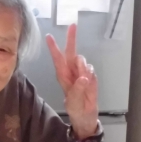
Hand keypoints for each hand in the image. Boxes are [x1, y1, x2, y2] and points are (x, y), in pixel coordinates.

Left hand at [47, 23, 98, 138]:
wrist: (86, 116)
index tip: (49, 36)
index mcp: (62, 76)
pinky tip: (90, 84)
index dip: (53, 48)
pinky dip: (91, 75)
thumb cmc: (76, 109)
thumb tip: (83, 77)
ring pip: (82, 60)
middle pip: (71, 52)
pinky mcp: (90, 76)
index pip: (57, 59)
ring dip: (83, 67)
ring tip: (84, 81)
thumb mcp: (74, 102)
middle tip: (73, 25)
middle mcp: (70, 71)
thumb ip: (78, 89)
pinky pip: (91, 69)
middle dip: (71, 39)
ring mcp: (81, 72)